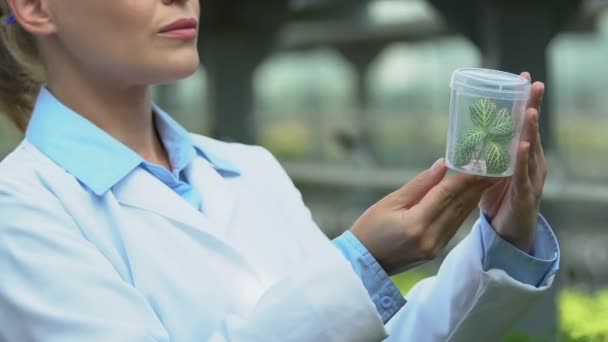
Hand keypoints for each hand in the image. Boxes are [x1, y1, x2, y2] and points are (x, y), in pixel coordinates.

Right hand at [351, 159, 497, 275]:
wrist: (363, 264)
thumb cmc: (369, 229)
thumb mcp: (389, 202)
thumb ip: (419, 185)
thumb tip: (442, 165)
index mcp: (416, 224)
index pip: (447, 194)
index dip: (465, 176)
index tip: (481, 161)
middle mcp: (431, 237)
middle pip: (458, 205)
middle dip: (476, 184)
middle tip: (494, 165)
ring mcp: (435, 247)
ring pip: (460, 216)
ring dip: (474, 196)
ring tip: (487, 177)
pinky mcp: (436, 251)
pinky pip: (454, 225)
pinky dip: (463, 209)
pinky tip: (471, 196)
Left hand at [479, 72, 547, 252]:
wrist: (511, 232)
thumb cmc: (501, 199)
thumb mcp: (491, 171)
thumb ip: (483, 152)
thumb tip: (465, 133)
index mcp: (522, 154)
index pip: (524, 123)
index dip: (524, 101)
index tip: (522, 78)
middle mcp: (531, 163)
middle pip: (531, 131)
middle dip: (532, 107)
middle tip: (533, 84)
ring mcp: (531, 178)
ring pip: (530, 150)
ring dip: (529, 130)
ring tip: (529, 110)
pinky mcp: (524, 196)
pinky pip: (522, 176)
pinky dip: (521, 161)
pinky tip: (521, 146)